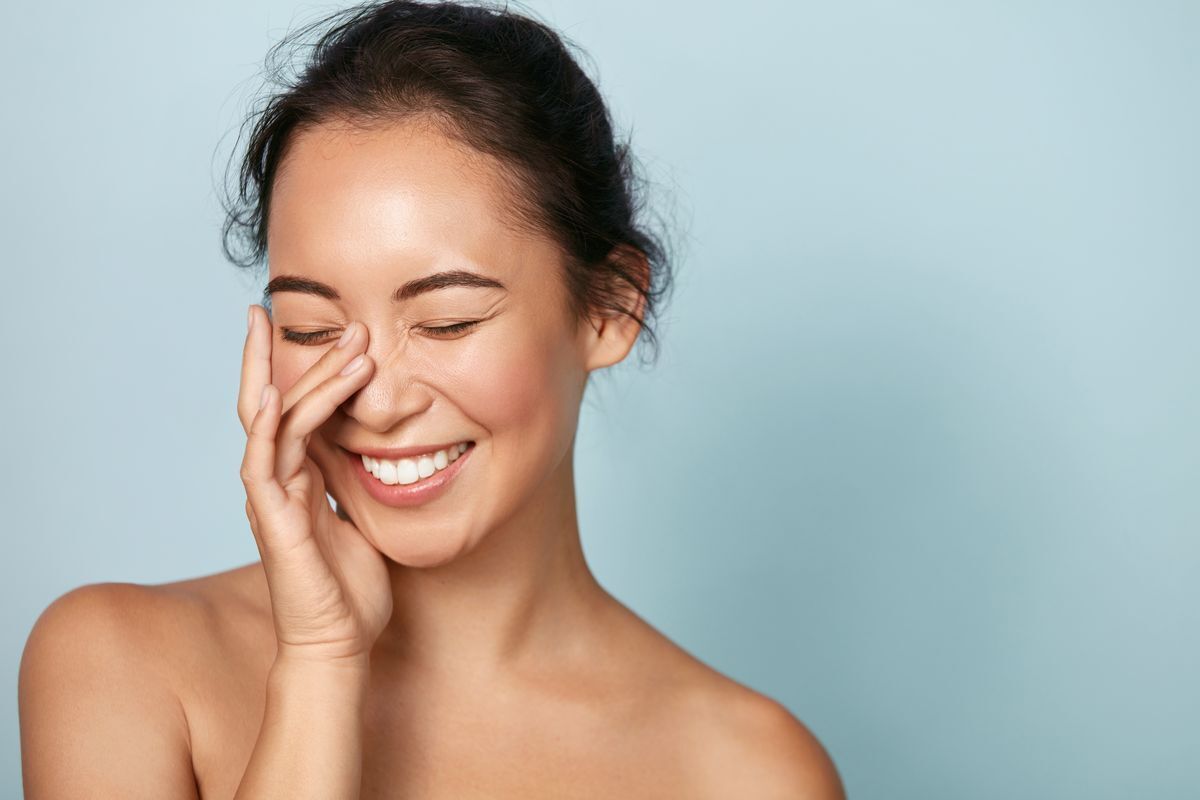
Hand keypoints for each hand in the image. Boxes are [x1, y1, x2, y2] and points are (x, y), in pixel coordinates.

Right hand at [237, 304, 392, 664]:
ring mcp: (270, 498)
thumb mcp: (362, 519)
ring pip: (279, 422)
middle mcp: (278, 480)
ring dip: (310, 380)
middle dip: (302, 357)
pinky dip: (268, 428)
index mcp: (299, 477)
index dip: (303, 367)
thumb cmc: (350, 590)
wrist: (338, 646)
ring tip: (349, 346)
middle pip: (276, 402)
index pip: (293, 409)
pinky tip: (276, 394)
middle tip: (345, 321)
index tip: (325, 327)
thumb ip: (358, 482)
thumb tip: (381, 450)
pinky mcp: (273, 521)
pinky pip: (262, 464)